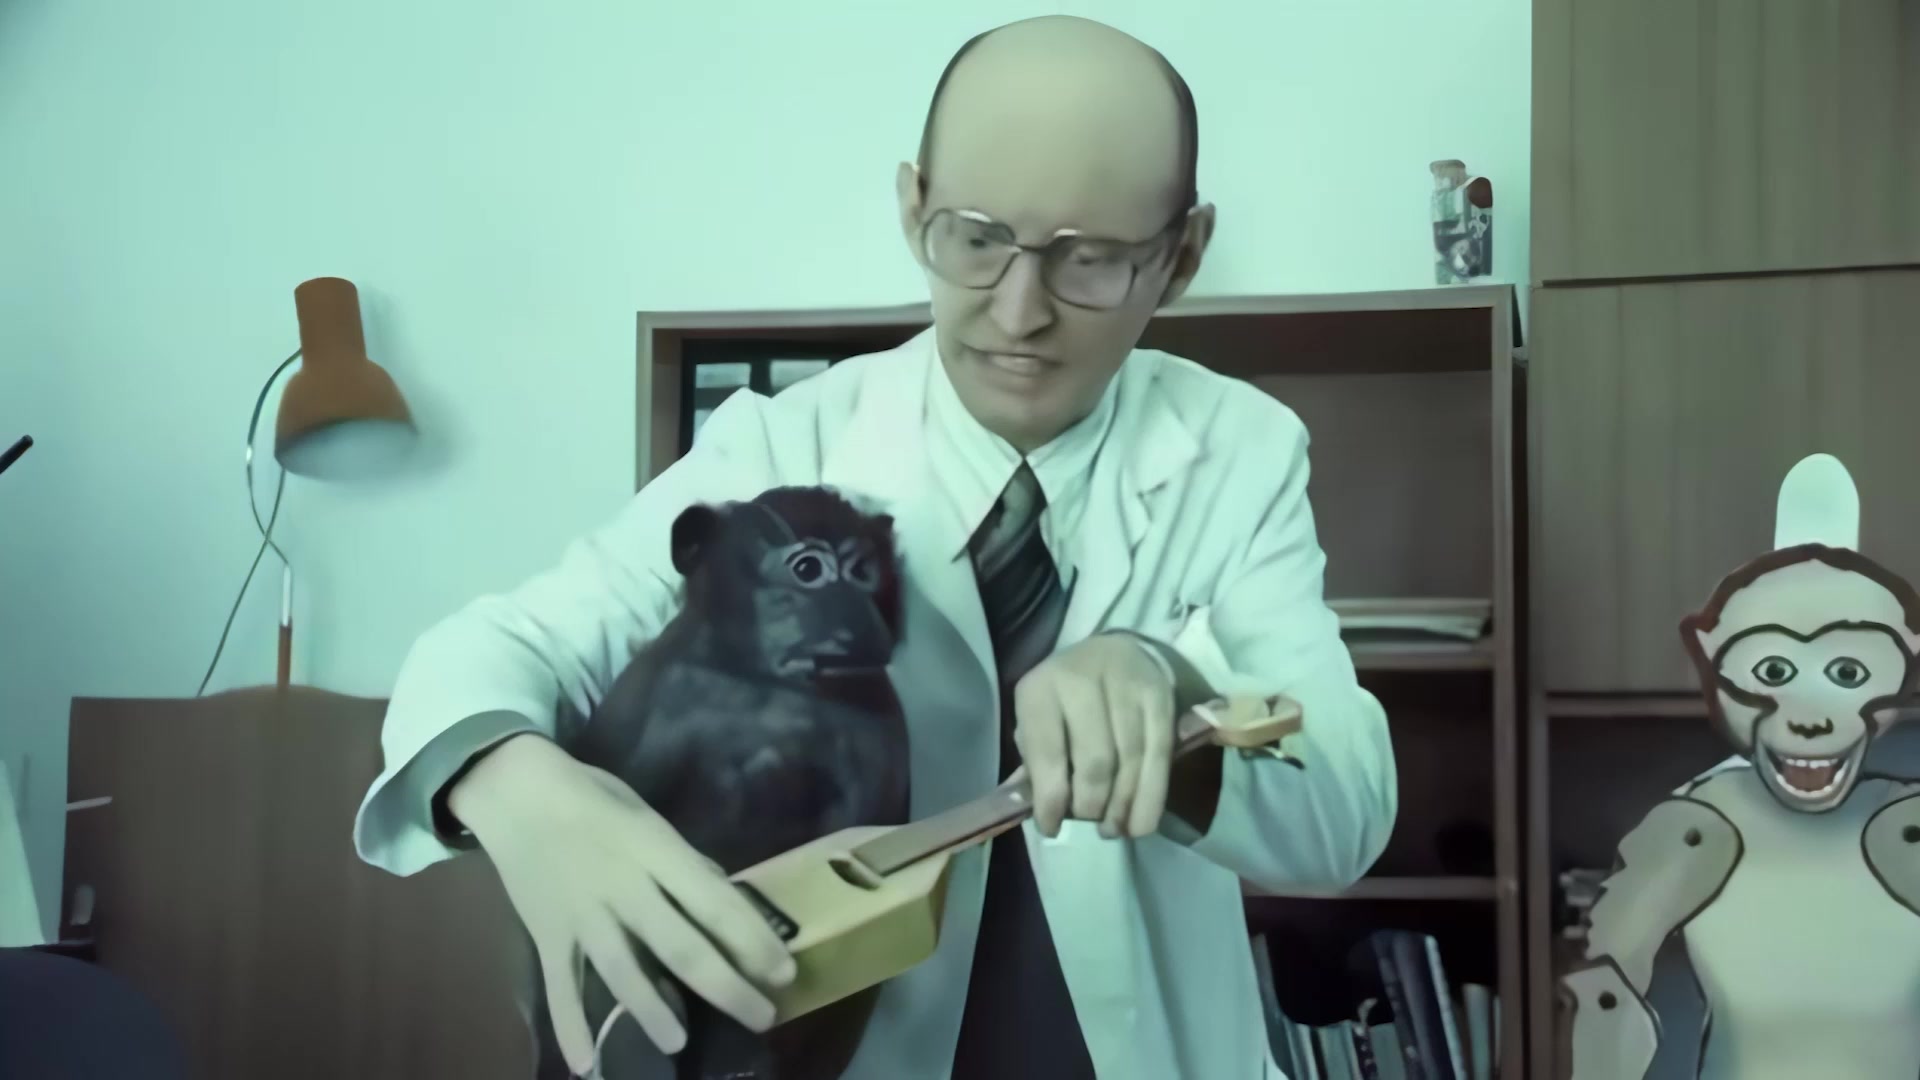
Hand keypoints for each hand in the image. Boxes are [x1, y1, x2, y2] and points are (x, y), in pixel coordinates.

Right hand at [448, 734, 795, 1075]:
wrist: (515, 791)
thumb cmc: (593, 796)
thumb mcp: (648, 814)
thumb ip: (683, 860)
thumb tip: (721, 895)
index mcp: (656, 851)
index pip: (715, 903)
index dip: (753, 939)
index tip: (784, 972)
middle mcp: (624, 888)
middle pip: (680, 947)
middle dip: (725, 987)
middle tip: (762, 1018)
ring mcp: (583, 915)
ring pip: (623, 972)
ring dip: (653, 1011)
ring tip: (680, 1043)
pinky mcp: (547, 933)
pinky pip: (560, 985)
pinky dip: (569, 1025)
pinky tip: (584, 1063)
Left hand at [1011, 633, 1176, 839]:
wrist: (1115, 652)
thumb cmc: (1066, 699)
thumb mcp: (1039, 720)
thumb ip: (1034, 764)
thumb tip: (1032, 811)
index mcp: (1041, 688)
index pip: (1047, 752)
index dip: (1051, 799)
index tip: (1052, 828)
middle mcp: (1082, 681)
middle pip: (1095, 760)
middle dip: (1091, 804)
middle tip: (1090, 824)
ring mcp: (1126, 685)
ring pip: (1130, 760)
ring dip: (1122, 806)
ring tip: (1114, 829)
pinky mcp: (1160, 696)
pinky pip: (1159, 755)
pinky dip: (1151, 796)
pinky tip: (1140, 822)